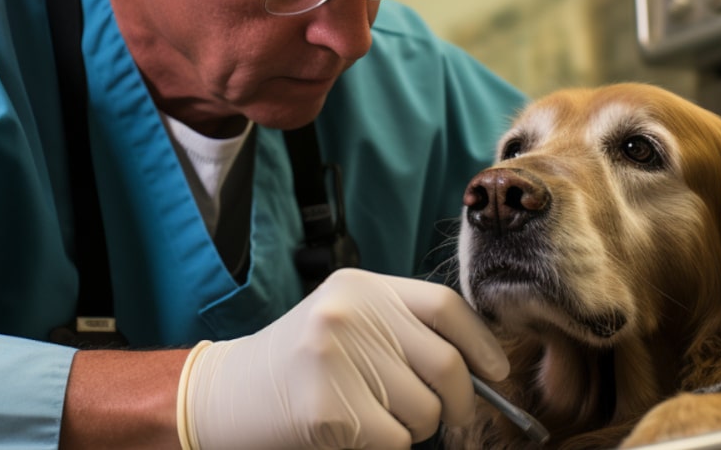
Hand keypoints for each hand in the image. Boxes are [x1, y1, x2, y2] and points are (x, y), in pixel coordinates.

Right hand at [176, 268, 508, 449]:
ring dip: (415, 428)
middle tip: (454, 421)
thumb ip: (402, 332)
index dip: (481, 341)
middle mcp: (350, 314)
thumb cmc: (297, 363)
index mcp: (360, 286)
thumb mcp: (347, 324)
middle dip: (460, 402)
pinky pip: (395, 440)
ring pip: (425, 410)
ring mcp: (335, 359)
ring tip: (375, 417)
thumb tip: (482, 370)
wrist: (224, 395)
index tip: (497, 372)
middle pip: (446, 363)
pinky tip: (352, 432)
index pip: (444, 305)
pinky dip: (387, 446)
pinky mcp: (326, 410)